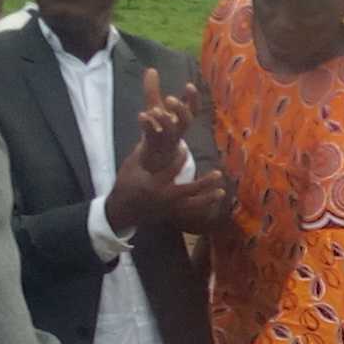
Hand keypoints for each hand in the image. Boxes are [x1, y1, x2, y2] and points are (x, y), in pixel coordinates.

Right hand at [105, 144, 224, 234]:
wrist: (121, 211)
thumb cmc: (125, 185)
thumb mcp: (132, 165)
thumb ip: (144, 149)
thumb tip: (152, 128)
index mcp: (153, 184)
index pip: (172, 168)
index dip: (180, 156)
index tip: (184, 147)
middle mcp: (164, 197)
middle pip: (189, 190)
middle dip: (204, 183)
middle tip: (219, 174)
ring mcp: (168, 208)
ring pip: (193, 205)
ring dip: (208, 198)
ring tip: (222, 192)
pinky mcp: (171, 215)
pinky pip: (190, 213)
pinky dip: (202, 208)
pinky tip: (213, 203)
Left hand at [137, 68, 195, 175]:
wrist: (153, 160)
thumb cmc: (158, 131)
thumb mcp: (155, 108)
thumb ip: (152, 91)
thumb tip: (151, 69)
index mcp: (180, 121)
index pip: (193, 109)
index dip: (193, 98)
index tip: (189, 85)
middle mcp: (177, 131)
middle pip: (187, 121)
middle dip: (181, 110)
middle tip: (170, 99)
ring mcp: (166, 141)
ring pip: (171, 132)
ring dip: (164, 120)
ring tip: (154, 110)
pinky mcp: (154, 148)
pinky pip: (152, 138)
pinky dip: (147, 126)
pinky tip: (141, 115)